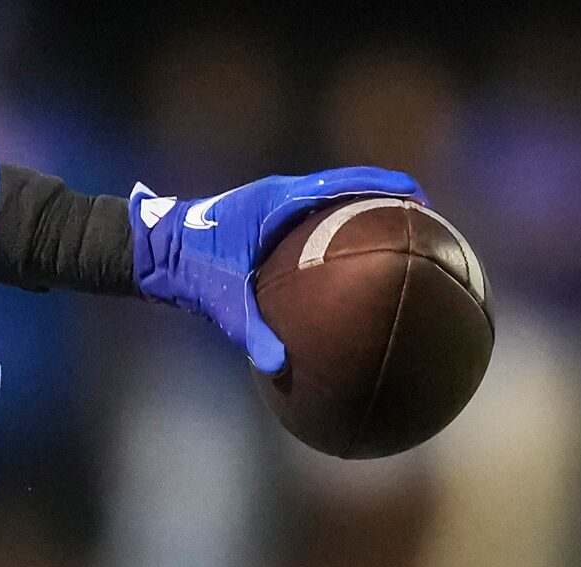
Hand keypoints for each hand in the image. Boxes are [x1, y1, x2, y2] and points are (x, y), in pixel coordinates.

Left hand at [128, 165, 424, 373]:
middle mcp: (282, 194)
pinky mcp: (269, 218)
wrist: (156, 250)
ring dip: (364, 208)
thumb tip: (278, 368)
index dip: (385, 187)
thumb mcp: (222, 303)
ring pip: (333, 198)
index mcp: (279, 201)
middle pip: (348, 185)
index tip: (419, 198)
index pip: (344, 184)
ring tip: (400, 231)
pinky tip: (354, 257)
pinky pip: (315, 216)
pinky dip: (340, 226)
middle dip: (386, 196)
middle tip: (424, 216)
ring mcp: (277, 203)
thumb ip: (251, 333)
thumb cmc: (189, 269)